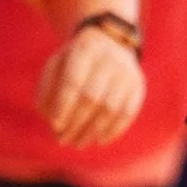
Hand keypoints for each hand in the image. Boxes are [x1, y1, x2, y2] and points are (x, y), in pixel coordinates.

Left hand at [37, 24, 142, 149]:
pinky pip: (127, 113)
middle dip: (76, 123)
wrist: (109, 43)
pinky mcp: (138, 85)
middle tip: (63, 140)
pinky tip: (99, 140)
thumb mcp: (56, 66)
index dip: (63, 105)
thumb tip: (53, 122)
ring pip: (110, 108)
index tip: (54, 125)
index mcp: (85, 48)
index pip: (73, 81)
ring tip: (78, 143)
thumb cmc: (75, 61)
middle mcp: (110, 57)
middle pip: (92, 97)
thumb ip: (48, 91)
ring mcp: (127, 72)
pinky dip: (113, 130)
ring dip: (92, 131)